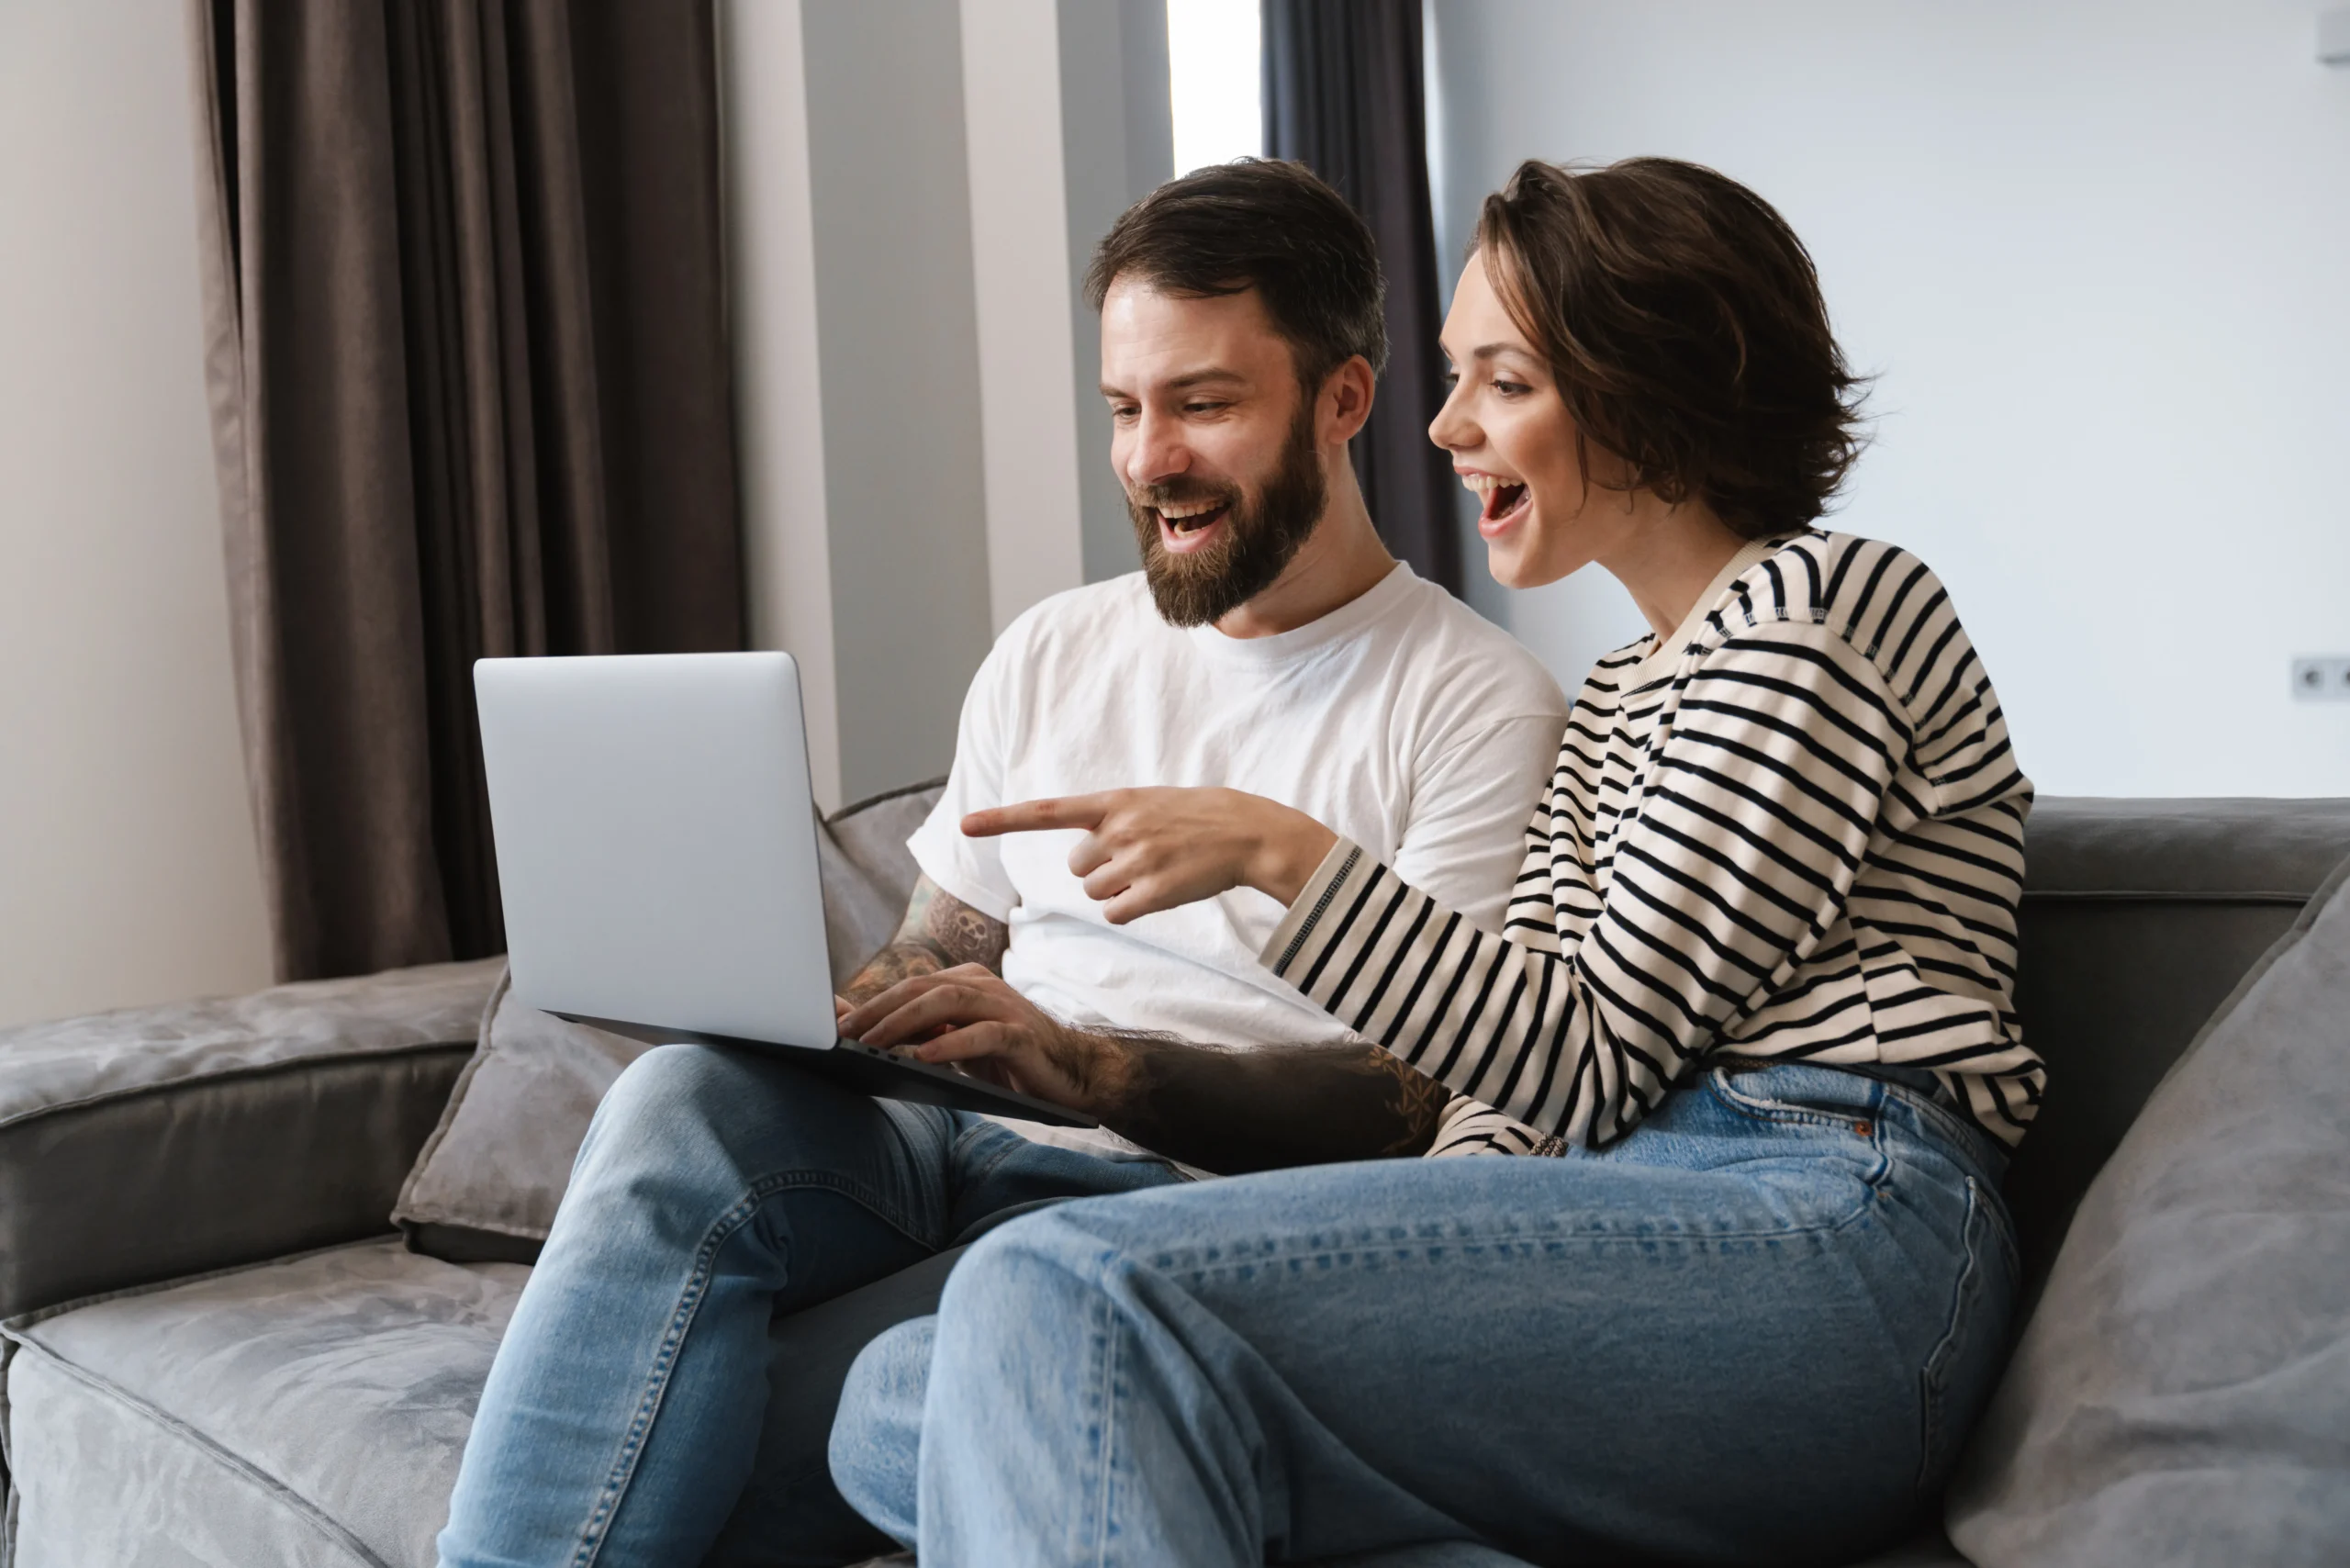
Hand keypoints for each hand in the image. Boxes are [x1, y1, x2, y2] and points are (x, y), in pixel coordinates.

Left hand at [836, 965, 1126, 1113]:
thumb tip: (851, 1022)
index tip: (835, 1024)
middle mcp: (983, 986)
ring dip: (904, 1022)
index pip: (910, 987)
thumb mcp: (954, 1044)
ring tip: (874, 1043)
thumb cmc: (1007, 1060)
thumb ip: (913, 1031)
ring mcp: (1004, 1007)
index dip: (871, 1003)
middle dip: (879, 1010)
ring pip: (947, 1002)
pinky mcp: (1022, 1035)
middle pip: (922, 988)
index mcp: (965, 983)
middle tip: (845, 1034)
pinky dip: (950, 1044)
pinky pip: (982, 1033)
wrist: (1071, 1075)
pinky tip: (924, 1056)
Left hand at [961, 787, 1337, 922]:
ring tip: (1156, 872)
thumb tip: (1082, 864)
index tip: (964, 824)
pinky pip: (1116, 914)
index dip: (1002, 819)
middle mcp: (1119, 828)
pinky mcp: (1152, 892)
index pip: (1046, 811)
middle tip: (1142, 858)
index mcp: (1113, 801)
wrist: (1247, 831)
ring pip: (1095, 893)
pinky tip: (1160, 891)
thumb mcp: (1148, 803)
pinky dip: (1131, 911)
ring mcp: (1136, 860)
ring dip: (1118, 892)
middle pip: (1077, 869)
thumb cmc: (1196, 817)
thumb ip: (1110, 822)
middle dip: (1101, 870)